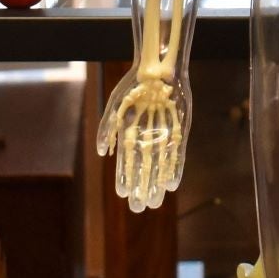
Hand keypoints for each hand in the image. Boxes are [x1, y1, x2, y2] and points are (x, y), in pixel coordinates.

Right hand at [96, 69, 191, 211]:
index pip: (126, 161)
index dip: (124, 177)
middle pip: (143, 167)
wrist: (157, 70)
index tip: (122, 195)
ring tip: (154, 202)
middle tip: (138, 207)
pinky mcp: (178, 130)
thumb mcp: (115, 106)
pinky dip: (174, 169)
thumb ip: (107, 129)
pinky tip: (172, 184)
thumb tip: (100, 153)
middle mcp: (147, 137)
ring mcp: (163, 134)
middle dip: (141, 187)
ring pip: (159, 165)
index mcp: (130, 133)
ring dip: (157, 183)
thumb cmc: (133, 87)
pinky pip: (176, 154)